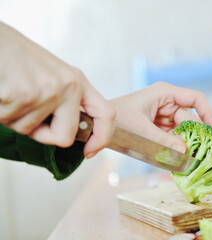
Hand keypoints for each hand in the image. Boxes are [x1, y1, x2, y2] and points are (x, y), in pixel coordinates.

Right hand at [0, 22, 114, 157]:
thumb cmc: (19, 58)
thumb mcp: (53, 76)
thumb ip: (65, 101)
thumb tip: (69, 133)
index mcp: (78, 81)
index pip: (106, 115)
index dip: (102, 138)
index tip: (89, 151)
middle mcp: (69, 86)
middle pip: (64, 137)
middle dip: (41, 134)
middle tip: (26, 113)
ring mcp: (48, 90)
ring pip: (28, 130)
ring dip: (13, 117)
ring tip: (11, 90)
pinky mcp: (24, 94)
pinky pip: (8, 120)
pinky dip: (0, 111)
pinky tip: (2, 89)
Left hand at [109, 82, 211, 152]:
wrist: (97, 124)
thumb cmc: (116, 120)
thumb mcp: (141, 130)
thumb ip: (164, 141)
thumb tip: (186, 151)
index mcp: (164, 93)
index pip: (196, 99)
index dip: (209, 114)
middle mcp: (167, 101)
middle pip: (190, 119)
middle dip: (196, 136)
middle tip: (204, 155)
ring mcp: (163, 114)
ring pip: (183, 129)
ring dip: (187, 143)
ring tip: (193, 159)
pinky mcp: (158, 125)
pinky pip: (174, 136)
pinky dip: (177, 146)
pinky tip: (181, 158)